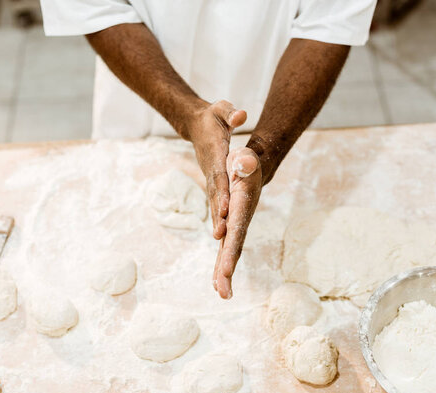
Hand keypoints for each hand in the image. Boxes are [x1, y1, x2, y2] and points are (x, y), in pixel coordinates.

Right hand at [185, 100, 246, 239]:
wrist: (195, 124)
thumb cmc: (212, 116)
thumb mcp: (222, 109)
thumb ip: (231, 113)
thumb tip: (240, 115)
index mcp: (214, 154)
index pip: (218, 175)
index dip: (222, 192)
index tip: (226, 208)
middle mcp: (210, 169)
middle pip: (215, 194)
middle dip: (218, 214)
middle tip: (221, 234)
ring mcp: (210, 177)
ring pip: (214, 201)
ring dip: (217, 220)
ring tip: (220, 240)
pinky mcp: (212, 182)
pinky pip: (216, 201)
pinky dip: (218, 217)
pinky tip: (222, 235)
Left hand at [213, 147, 261, 298]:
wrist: (254, 167)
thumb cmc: (246, 161)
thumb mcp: (245, 157)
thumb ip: (245, 161)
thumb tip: (243, 162)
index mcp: (242, 206)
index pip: (236, 231)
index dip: (231, 250)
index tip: (225, 271)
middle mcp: (241, 220)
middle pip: (234, 248)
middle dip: (227, 270)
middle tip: (223, 293)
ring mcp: (237, 226)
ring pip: (230, 252)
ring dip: (224, 273)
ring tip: (221, 294)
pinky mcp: (232, 228)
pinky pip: (226, 249)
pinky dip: (222, 265)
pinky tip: (218, 281)